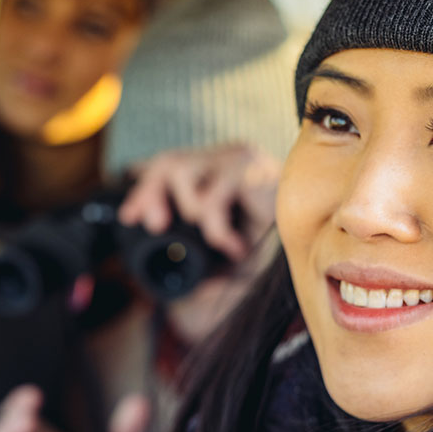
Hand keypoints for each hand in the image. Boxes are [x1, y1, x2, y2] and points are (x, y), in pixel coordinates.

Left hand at [116, 143, 279, 261]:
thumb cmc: (264, 262)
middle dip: (150, 194)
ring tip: (213, 238)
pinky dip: (215, 225)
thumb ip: (185, 250)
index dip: (144, 187)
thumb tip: (145, 250)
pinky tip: (233, 246)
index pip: (166, 164)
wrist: (302, 271)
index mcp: (215, 174)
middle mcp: (226, 160)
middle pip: (167, 161)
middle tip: (155, 226)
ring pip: (181, 168)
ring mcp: (240, 160)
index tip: (130, 218)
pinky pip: (213, 192)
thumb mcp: (213, 259)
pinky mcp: (255, 170)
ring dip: (188, 211)